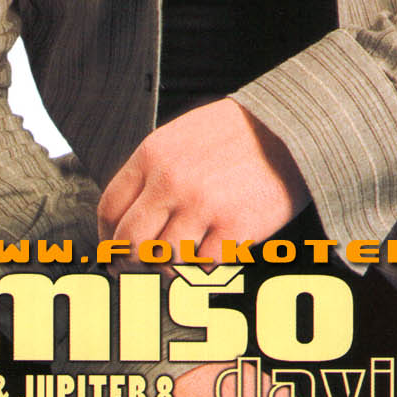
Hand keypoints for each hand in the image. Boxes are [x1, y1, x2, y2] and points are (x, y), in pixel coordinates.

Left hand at [98, 99, 308, 257]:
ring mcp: (202, 207)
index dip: (107, 236)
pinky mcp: (234, 229)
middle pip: (130, 243)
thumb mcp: (181, 137)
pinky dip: (206, 262)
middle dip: (131, 261)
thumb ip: (151, 172)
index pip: (110, 208)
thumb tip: (127, 216)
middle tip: (139, 267)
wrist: (289, 128)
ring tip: (186, 251)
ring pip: (165, 261)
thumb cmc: (236, 133)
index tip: (114, 248)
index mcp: (153, 154)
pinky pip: (203, 265)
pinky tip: (215, 243)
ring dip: (172, 264)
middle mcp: (172, 182)